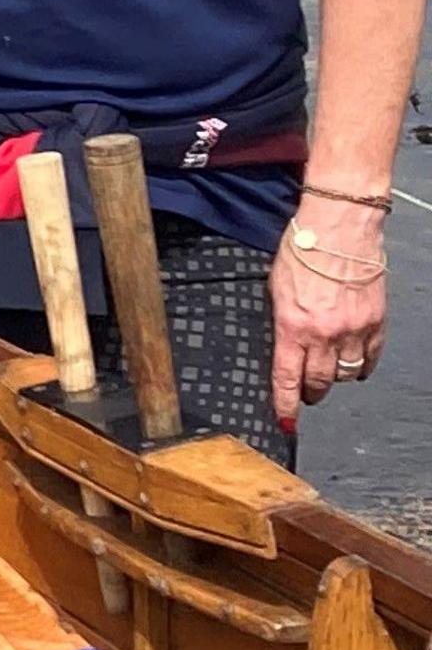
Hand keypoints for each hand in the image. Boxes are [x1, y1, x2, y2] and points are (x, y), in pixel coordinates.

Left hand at [272, 197, 387, 426]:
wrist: (339, 230)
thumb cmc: (301, 251)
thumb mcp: (274, 287)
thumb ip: (280, 319)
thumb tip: (282, 342)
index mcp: (291, 326)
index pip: (287, 377)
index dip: (286, 403)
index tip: (285, 419)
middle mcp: (323, 334)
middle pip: (318, 381)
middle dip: (310, 393)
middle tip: (306, 395)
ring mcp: (353, 330)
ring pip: (345, 373)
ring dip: (335, 379)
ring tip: (328, 378)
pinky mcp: (375, 322)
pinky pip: (370, 357)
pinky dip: (362, 365)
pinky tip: (355, 366)